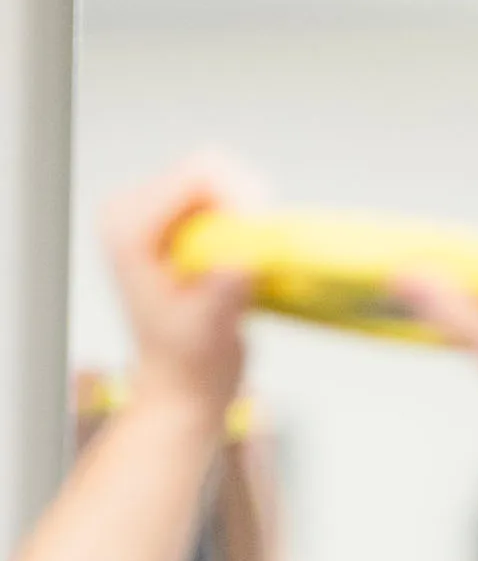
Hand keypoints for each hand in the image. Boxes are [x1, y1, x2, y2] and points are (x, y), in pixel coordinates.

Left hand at [102, 154, 255, 422]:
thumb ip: (223, 293)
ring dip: (250, 219)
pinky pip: (224, 201)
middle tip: (266, 251)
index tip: (266, 234)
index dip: (242, 197)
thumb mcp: (208, 332)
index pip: (194, 176)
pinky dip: (247, 226)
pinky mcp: (178, 224)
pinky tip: (249, 260)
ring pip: (222, 182)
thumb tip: (244, 261)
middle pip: (209, 170)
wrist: (182, 389)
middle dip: (249, 206)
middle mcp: (134, 210)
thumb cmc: (188, 367)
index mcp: (128, 227)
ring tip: (256, 262)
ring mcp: (155, 215)